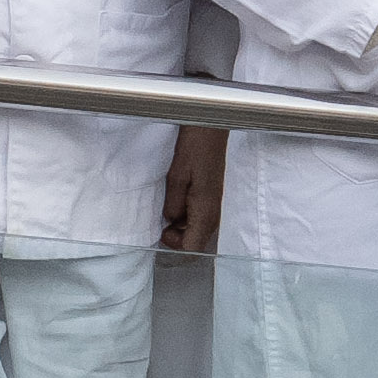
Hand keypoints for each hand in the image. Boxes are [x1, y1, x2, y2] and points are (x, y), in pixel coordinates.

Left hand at [161, 127, 226, 253]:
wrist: (211, 129)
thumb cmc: (195, 147)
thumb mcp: (176, 176)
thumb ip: (172, 204)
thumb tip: (170, 220)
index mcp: (206, 211)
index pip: (193, 248)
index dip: (175, 245)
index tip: (162, 230)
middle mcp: (214, 213)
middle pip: (196, 243)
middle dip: (177, 237)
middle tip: (163, 218)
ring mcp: (214, 207)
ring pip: (197, 232)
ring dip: (180, 226)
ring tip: (169, 203)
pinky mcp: (211, 199)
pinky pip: (198, 219)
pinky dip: (186, 216)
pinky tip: (178, 197)